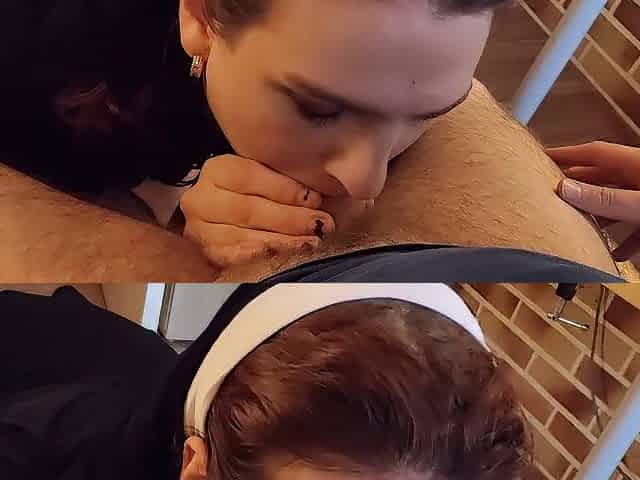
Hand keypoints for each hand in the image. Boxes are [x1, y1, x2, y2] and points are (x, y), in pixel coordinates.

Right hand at [181, 154, 334, 266]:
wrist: (222, 227)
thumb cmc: (254, 199)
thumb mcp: (265, 180)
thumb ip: (284, 178)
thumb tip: (315, 190)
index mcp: (217, 171)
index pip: (248, 175)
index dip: (283, 188)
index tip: (314, 198)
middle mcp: (202, 199)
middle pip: (247, 209)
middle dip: (290, 218)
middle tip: (321, 224)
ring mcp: (199, 230)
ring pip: (243, 235)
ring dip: (283, 240)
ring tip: (311, 241)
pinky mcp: (205, 256)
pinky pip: (234, 257)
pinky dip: (261, 255)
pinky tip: (284, 253)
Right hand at [547, 141, 639, 260]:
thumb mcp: (638, 204)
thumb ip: (605, 199)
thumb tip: (566, 189)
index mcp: (636, 163)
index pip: (594, 153)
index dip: (567, 154)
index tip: (542, 157)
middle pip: (602, 178)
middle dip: (576, 187)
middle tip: (550, 193)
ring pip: (617, 203)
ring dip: (598, 216)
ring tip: (575, 225)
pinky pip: (635, 226)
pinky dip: (623, 240)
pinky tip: (613, 255)